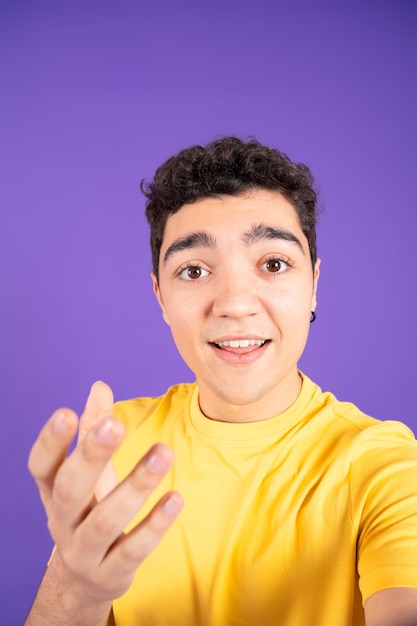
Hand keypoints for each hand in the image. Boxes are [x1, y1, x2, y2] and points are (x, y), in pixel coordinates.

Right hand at [28, 381, 182, 602]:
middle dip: (91, 457)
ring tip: (163, 452)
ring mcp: (84, 552)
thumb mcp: (88, 473)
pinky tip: (176, 498)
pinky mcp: (111, 574)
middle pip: (70, 490)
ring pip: (106, 521)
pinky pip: (133, 550)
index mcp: (53, 492)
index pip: (41, 467)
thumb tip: (100, 386)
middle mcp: (62, 522)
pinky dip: (155, 525)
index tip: (67, 412)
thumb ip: (94, 429)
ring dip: (135, 485)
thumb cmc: (89, 509)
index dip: (51, 442)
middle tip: (114, 425)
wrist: (86, 579)